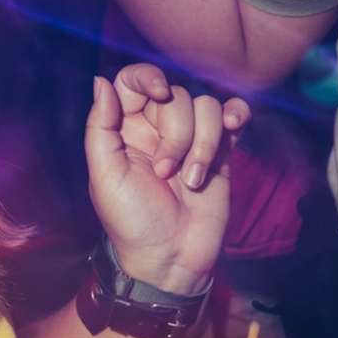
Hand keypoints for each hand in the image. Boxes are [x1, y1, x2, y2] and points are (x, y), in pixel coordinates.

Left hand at [84, 62, 247, 295]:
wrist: (172, 260)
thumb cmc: (131, 222)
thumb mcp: (105, 177)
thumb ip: (100, 127)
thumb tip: (101, 80)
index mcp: (125, 128)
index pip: (134, 80)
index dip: (149, 76)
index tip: (159, 93)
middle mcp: (158, 127)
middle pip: (177, 94)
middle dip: (176, 133)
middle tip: (164, 172)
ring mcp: (192, 138)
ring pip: (207, 107)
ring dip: (203, 144)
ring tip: (191, 181)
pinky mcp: (221, 152)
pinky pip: (233, 116)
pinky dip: (237, 115)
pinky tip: (234, 129)